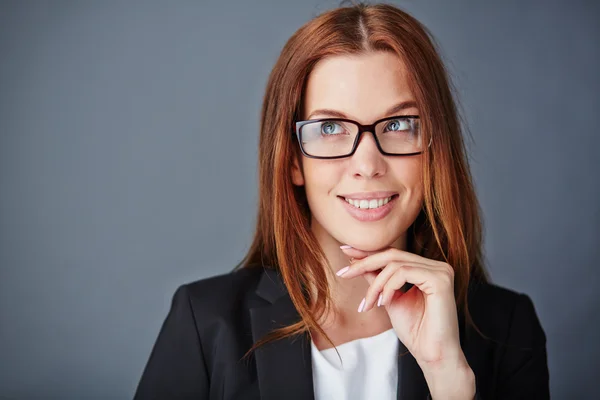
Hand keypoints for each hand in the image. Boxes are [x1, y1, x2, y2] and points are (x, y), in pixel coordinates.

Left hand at [338, 245, 474, 398]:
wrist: (432, 355)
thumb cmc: (415, 331)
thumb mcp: (389, 299)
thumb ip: (377, 280)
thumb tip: (357, 261)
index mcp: (427, 269)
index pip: (394, 254)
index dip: (368, 252)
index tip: (345, 251)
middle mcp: (437, 266)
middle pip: (392, 255)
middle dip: (364, 263)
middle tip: (344, 273)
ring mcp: (441, 271)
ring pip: (395, 265)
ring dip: (375, 285)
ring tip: (368, 304)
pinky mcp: (440, 279)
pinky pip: (403, 273)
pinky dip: (388, 287)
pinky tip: (382, 303)